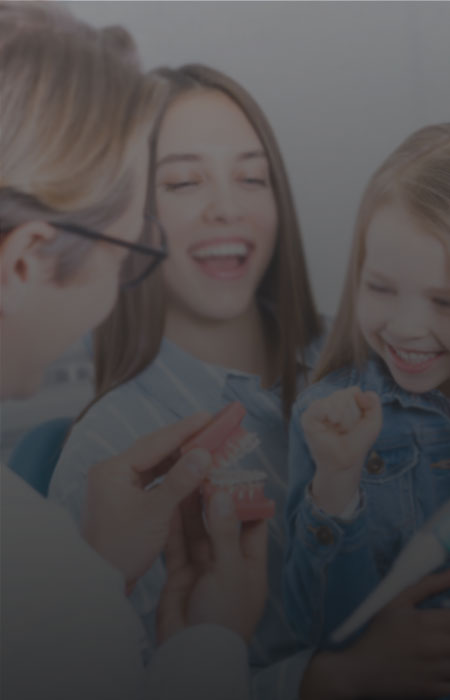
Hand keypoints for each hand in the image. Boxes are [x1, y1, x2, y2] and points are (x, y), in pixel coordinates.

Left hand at [82, 413, 211, 585]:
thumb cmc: (123, 547)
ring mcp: (116, 485)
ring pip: (154, 464)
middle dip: (183, 439)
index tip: (209, 416)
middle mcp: (112, 472)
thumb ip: (180, 480)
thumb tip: (204, 453)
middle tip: (211, 426)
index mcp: (113, 469)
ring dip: (179, 457)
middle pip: (154, 449)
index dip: (185, 429)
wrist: (100, 582)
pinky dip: (172, 475)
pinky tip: (191, 471)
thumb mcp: (155, 512)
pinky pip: (152, 479)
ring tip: (206, 445)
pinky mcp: (124, 499)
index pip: (155, 443)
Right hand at [157, 489, 267, 644]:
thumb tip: (224, 495)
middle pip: (221, 524)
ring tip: (185, 479)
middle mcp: (227, 562)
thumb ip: (225, 532)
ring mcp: (202, 568)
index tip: (238, 474)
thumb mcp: (230, 570)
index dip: (247, 500)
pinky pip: (176, 545)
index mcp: (250, 564)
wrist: (192, 652)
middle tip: (205, 471)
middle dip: (213, 499)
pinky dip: (173, 526)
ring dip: (192, 508)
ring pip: (196, 532)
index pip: (254, 525)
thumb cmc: (224, 616)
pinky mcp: (180, 574)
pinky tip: (169, 504)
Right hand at [301, 386, 381, 513]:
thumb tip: (359, 392)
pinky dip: (329, 413)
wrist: (346, 461)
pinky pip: (320, 406)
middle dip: (351, 415)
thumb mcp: (373, 423)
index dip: (360, 407)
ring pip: (335, 400)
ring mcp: (318, 409)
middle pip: (344, 394)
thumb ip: (374, 404)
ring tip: (339, 430)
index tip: (358, 423)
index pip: (354, 391)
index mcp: (344, 401)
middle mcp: (330, 402)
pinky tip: (333, 423)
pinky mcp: (308, 417)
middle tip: (346, 430)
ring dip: (343, 419)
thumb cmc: (357, 443)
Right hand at [301, 570, 449, 699]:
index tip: (444, 616)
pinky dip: (449, 674)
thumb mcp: (397, 603)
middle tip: (440, 632)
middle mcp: (434, 647)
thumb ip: (428, 585)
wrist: (360, 671)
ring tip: (438, 648)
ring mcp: (436, 672)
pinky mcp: (435, 691)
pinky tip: (438, 665)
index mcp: (424, 622)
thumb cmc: (378, 633)